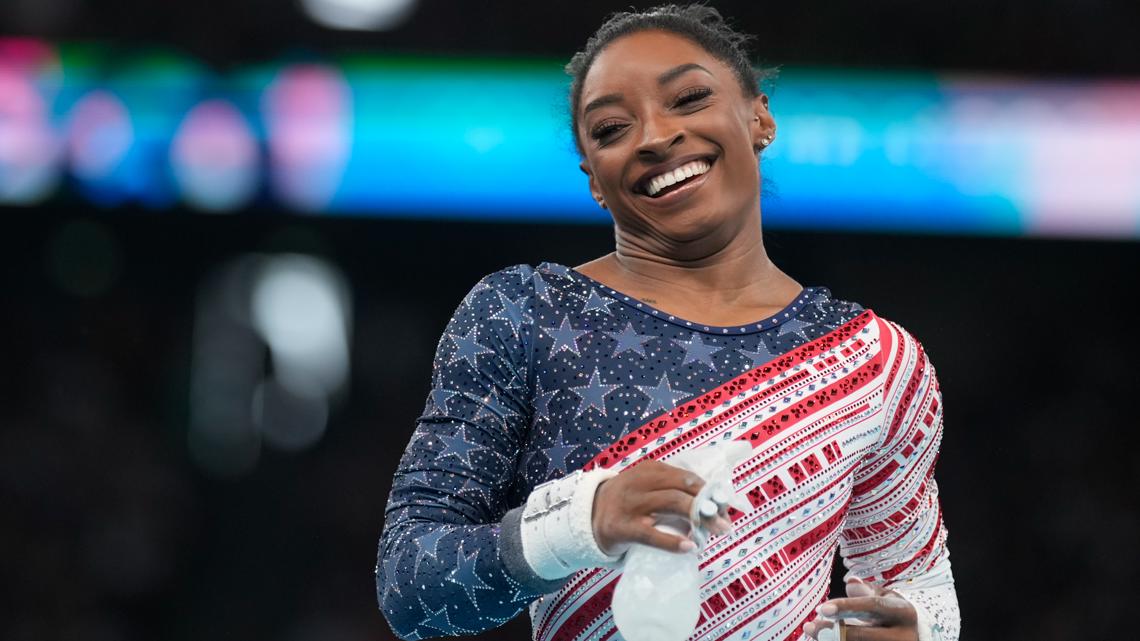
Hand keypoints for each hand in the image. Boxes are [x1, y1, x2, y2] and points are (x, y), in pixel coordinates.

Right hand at [591, 460, 731, 554]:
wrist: (588, 516)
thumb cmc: (628, 504)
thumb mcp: (647, 487)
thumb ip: (673, 491)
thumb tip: (715, 509)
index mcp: (650, 470)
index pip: (686, 477)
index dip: (709, 491)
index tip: (724, 506)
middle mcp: (641, 482)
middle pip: (682, 488)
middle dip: (708, 505)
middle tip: (725, 523)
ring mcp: (630, 504)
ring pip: (671, 504)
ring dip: (698, 518)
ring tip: (716, 532)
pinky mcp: (622, 527)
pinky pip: (651, 534)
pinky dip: (673, 541)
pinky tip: (689, 547)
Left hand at [802, 578, 917, 640]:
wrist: (915, 636)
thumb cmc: (893, 614)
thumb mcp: (885, 598)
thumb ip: (866, 591)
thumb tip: (850, 583)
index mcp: (904, 612)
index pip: (873, 606)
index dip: (847, 607)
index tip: (823, 608)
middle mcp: (904, 635)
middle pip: (865, 636)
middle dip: (834, 632)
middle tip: (810, 626)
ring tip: (814, 633)